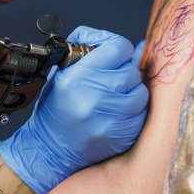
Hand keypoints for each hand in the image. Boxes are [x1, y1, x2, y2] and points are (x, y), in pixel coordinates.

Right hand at [0, 26, 148, 193]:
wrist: (50, 149)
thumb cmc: (58, 108)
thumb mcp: (64, 70)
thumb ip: (94, 47)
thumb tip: (135, 44)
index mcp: (77, 77)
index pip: (118, 48)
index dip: (120, 49)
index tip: (117, 56)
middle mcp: (93, 98)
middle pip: (131, 71)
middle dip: (125, 73)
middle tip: (112, 81)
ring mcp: (108, 120)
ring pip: (141, 93)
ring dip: (133, 92)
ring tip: (116, 97)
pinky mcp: (121, 136)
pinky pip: (142, 115)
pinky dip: (135, 111)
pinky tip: (119, 113)